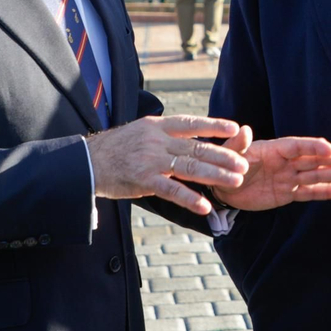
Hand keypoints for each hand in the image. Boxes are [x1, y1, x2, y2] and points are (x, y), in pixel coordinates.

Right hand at [87, 115, 247, 213]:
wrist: (86, 162)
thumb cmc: (117, 148)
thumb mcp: (141, 131)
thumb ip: (165, 134)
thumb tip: (191, 136)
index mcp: (157, 126)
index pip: (191, 124)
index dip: (214, 125)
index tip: (235, 128)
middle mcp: (157, 141)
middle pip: (196, 148)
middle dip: (223, 156)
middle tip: (244, 164)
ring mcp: (150, 160)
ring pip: (189, 167)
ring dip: (215, 175)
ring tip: (235, 181)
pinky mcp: (143, 180)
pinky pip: (170, 190)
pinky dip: (189, 198)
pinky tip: (205, 206)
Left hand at [209, 129, 330, 210]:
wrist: (222, 187)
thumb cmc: (226, 164)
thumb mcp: (229, 154)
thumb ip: (238, 144)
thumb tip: (245, 129)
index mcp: (274, 149)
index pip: (298, 147)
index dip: (314, 148)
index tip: (330, 150)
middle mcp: (286, 162)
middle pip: (315, 159)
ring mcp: (289, 177)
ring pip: (317, 174)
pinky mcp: (288, 194)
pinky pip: (309, 192)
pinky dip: (325, 191)